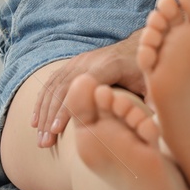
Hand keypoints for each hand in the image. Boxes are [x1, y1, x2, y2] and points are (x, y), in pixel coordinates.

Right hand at [30, 30, 144, 147]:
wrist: (139, 45)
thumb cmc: (145, 70)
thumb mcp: (153, 84)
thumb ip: (153, 103)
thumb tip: (153, 128)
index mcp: (110, 65)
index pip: (83, 86)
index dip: (69, 107)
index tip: (57, 130)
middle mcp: (90, 60)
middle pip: (63, 88)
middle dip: (51, 116)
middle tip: (45, 143)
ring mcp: (78, 61)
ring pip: (53, 86)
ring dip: (43, 113)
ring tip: (40, 140)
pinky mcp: (72, 65)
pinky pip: (52, 83)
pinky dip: (42, 102)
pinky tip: (36, 122)